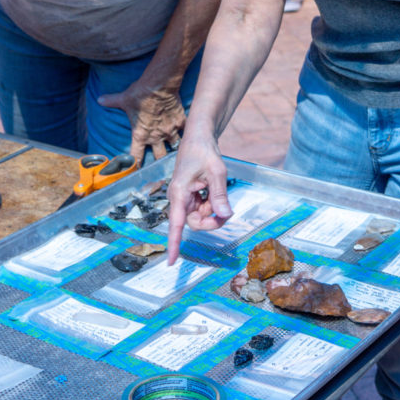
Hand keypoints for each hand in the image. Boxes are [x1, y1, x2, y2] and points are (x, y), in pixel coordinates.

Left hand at [98, 77, 185, 166]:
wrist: (159, 85)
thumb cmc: (140, 94)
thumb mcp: (123, 99)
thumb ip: (112, 101)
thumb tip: (100, 99)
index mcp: (141, 135)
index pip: (136, 156)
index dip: (136, 166)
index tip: (137, 171)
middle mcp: (156, 136)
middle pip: (159, 156)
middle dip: (159, 160)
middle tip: (160, 162)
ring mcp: (169, 130)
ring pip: (175, 145)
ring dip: (175, 147)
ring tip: (178, 149)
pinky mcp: (180, 121)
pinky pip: (185, 130)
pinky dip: (186, 131)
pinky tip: (189, 132)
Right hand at [167, 131, 232, 263]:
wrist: (199, 137)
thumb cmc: (204, 151)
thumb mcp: (217, 171)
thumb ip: (219, 194)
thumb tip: (225, 215)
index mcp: (179, 193)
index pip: (176, 224)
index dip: (174, 244)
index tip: (172, 261)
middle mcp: (179, 198)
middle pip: (194, 222)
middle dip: (211, 220)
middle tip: (226, 211)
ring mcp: (185, 197)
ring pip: (200, 216)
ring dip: (212, 210)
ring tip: (218, 190)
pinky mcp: (191, 195)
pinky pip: (202, 208)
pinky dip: (212, 203)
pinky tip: (213, 188)